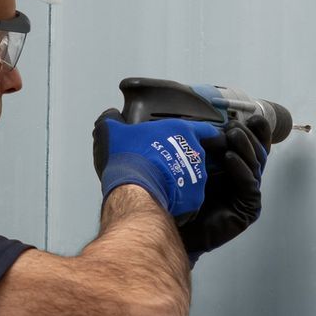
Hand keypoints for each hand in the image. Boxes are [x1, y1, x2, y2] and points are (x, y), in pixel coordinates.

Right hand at [91, 110, 215, 220]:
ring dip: (181, 178)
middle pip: (195, 154)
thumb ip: (114, 121)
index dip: (204, 132)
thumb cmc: (131, 158)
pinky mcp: (195, 197)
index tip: (204, 136)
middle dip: (182, 159)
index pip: (204, 128)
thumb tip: (111, 117)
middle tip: (163, 163)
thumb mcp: (116, 132)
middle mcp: (195, 152)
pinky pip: (189, 196)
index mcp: (182, 131)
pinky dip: (180, 197)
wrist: (136, 188)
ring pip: (193, 176)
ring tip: (161, 182)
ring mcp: (198, 175)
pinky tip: (165, 196)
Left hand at [178, 116, 270, 264]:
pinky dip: (240, 169)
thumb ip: (206, 145)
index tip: (252, 118)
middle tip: (233, 127)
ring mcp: (249, 196)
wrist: (174, 226)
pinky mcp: (249, 210)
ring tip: (232, 135)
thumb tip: (208, 123)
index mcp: (237, 169)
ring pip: (256, 166)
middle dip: (248, 137)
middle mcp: (246, 181)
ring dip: (245, 148)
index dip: (257, 132)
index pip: (254, 146)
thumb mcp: (194, 163)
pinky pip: (249, 185)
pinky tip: (229, 158)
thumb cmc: (181, 196)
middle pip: (259, 154)